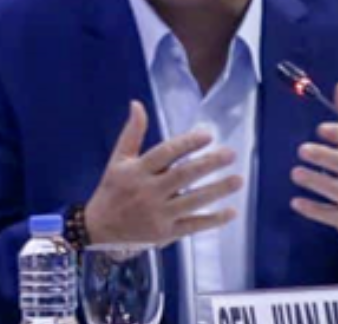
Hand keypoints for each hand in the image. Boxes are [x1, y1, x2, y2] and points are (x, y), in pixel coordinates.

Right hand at [85, 100, 242, 246]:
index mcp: (137, 171)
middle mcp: (148, 192)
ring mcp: (158, 214)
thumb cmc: (112, 191)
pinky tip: (231, 211)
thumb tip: (137, 104)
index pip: (165, 153)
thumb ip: (131, 132)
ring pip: (192, 201)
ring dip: (217, 190)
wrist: (99, 232)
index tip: (208, 135)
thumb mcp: (118, 160)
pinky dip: (213, 220)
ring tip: (238, 179)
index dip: (187, 144)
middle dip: (209, 164)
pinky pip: (193, 226)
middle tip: (230, 154)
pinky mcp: (165, 234)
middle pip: (183, 175)